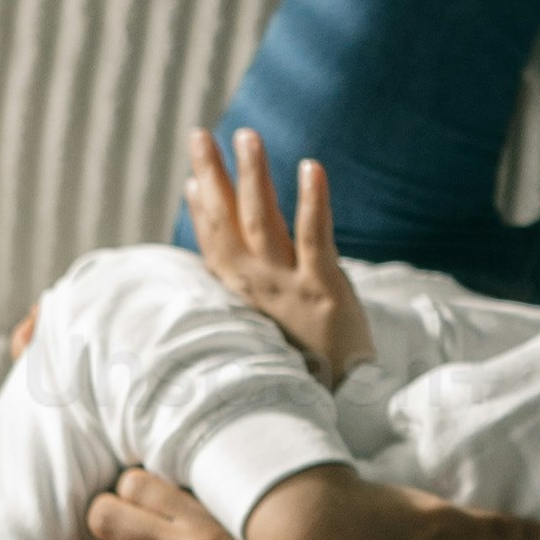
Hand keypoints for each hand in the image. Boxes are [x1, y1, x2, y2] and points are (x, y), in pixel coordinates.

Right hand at [59, 460, 302, 539]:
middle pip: (105, 515)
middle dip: (102, 516)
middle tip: (121, 523)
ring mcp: (208, 512)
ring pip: (135, 480)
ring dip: (134, 487)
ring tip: (154, 497)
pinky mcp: (226, 479)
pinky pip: (177, 459)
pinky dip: (171, 465)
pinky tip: (183, 471)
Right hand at [182, 128, 373, 384]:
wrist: (346, 404)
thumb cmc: (309, 359)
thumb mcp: (270, 322)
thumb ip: (247, 284)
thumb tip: (233, 262)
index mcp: (240, 297)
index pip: (214, 243)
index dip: (202, 206)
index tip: (193, 170)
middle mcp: (255, 290)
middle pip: (228, 224)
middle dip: (213, 178)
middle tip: (201, 135)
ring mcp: (288, 289)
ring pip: (264, 223)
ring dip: (253, 176)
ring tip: (247, 137)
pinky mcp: (324, 290)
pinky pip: (316, 237)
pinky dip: (312, 200)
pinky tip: (311, 167)